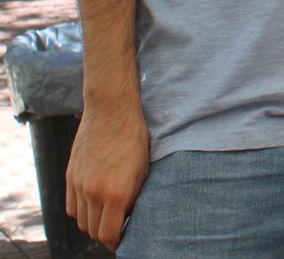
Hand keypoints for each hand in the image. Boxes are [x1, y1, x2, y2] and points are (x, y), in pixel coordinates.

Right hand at [65, 98, 149, 248]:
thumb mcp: (144, 170)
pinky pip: (71, 205)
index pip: (109, 234)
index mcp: (116, 193)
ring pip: (80, 220)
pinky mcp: (70, 176)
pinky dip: (81, 211)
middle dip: (106, 235)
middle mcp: (93, 192)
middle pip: (93, 230)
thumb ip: (134, 197)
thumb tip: (129, 217)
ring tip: (107, 218)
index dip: (117, 242)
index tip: (125, 241)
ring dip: (93, 223)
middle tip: (119, 230)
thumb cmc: (135, 139)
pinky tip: (94, 205)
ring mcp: (78, 184)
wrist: (111, 111)